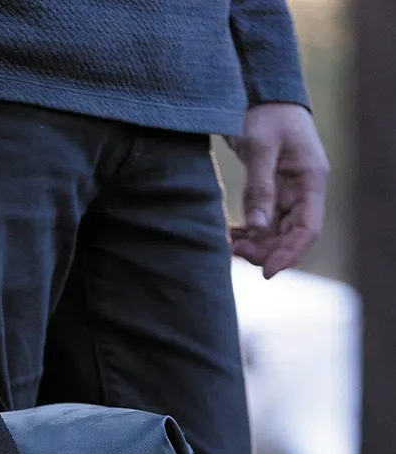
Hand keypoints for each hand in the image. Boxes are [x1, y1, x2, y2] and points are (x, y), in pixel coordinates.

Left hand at [226, 104, 328, 278]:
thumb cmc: (265, 112)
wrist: (259, 90)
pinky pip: (264, 220)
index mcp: (311, 179)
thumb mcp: (260, 148)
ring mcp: (289, 190)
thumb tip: (257, 229)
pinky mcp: (273, 189)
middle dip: (266, 251)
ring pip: (276, 232)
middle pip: (290, 235)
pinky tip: (230, 234)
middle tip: (236, 251)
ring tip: (230, 243)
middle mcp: (304, 189)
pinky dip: (248, 231)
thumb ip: (259, 188)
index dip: (289, 255)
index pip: (308, 229)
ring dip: (255, 243)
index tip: (266, 273)